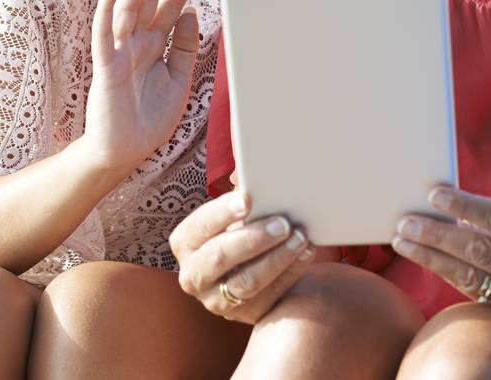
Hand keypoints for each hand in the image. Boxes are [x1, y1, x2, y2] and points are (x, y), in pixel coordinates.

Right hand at [79, 0, 207, 175]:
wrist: (124, 152)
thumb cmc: (149, 119)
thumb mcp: (178, 80)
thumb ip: (183, 47)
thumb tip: (190, 12)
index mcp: (155, 44)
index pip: (171, 4)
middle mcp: (137, 41)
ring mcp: (120, 51)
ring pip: (130, 6)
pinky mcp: (106, 66)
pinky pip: (104, 33)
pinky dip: (107, 8)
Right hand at [170, 190, 315, 323]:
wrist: (256, 268)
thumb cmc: (241, 231)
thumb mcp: (234, 215)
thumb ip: (238, 196)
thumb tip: (247, 174)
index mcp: (184, 243)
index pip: (199, 226)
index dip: (222, 212)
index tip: (248, 198)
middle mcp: (193, 275)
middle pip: (219, 257)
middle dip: (253, 238)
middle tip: (283, 222)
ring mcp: (216, 301)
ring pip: (247, 281)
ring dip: (277, 257)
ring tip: (300, 237)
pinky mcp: (245, 316)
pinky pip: (270, 297)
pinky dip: (290, 273)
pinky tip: (306, 253)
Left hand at [390, 187, 490, 312]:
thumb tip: (442, 208)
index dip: (466, 207)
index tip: (434, 195)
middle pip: (480, 252)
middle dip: (437, 237)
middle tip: (405, 223)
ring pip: (470, 278)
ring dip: (430, 258)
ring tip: (403, 241)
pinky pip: (471, 292)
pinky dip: (445, 272)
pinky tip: (423, 258)